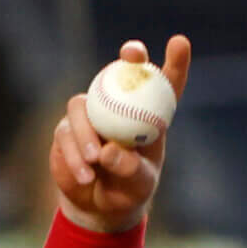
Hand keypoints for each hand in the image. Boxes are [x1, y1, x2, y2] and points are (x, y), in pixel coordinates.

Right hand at [50, 36, 187, 233]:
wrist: (99, 205)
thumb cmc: (130, 190)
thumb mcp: (138, 183)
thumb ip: (129, 168)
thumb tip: (109, 151)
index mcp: (150, 117)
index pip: (165, 85)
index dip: (174, 62)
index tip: (180, 41)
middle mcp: (120, 108)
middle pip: (121, 74)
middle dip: (129, 58)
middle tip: (132, 52)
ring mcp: (91, 115)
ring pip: (83, 106)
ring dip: (88, 132)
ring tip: (96, 162)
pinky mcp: (67, 129)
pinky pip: (66, 133)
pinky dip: (75, 154)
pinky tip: (86, 176)